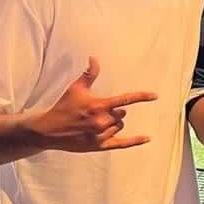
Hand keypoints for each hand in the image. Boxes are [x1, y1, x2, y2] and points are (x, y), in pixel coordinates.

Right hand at [30, 57, 156, 151]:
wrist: (49, 130)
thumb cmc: (63, 106)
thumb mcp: (76, 88)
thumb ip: (89, 74)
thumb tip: (94, 57)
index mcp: (99, 106)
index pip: (125, 99)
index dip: (141, 97)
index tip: (154, 96)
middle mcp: (102, 121)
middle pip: (121, 114)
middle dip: (114, 111)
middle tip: (98, 111)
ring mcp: (101, 135)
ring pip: (120, 126)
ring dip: (114, 123)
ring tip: (97, 122)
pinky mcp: (99, 146)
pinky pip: (122, 144)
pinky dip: (135, 141)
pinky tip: (147, 138)